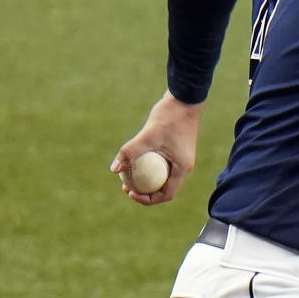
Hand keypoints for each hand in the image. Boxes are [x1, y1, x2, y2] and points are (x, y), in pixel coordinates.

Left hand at [110, 90, 203, 204]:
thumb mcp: (147, 135)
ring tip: (127, 177)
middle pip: (164, 188)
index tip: (132, 194)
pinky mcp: (176, 150)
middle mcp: (183, 167)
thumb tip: (114, 169)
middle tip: (126, 188)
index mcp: (182, 169)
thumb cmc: (169, 117)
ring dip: (146, 180)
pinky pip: (162, 166)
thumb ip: (130, 151)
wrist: (184, 99)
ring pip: (162, 177)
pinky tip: (135, 161)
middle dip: (145, 191)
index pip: (166, 194)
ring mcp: (180, 159)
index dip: (148, 199)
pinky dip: (149, 168)